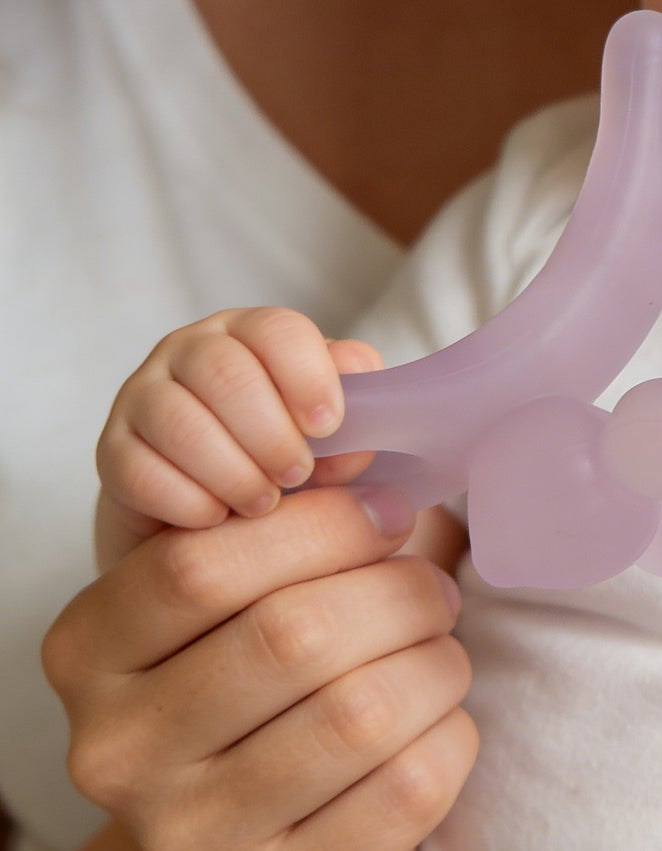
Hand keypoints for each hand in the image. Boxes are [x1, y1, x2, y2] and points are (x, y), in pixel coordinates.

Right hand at [43, 485, 476, 850]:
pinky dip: (451, 734)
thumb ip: (290, 516)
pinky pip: (408, 786)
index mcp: (92, 652)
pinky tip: (437, 721)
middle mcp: (119, 752)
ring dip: (435, 662)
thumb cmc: (263, 676)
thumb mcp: (242, 592)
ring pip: (361, 711)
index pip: (203, 562)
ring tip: (440, 649)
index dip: (323, 523)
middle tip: (435, 587)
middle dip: (398, 592)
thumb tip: (378, 455)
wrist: (256, 838)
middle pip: (293, 634)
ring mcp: (193, 838)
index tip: (391, 509)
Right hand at [96, 307, 380, 549]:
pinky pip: (140, 470)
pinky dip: (188, 502)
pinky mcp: (112, 448)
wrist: (220, 517)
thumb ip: (359, 422)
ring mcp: (144, 395)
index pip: (278, 330)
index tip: (329, 426)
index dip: (308, 376)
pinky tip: (218, 519)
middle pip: (226, 372)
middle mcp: (193, 350)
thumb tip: (360, 435)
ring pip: (180, 421)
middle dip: (270, 433)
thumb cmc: (291, 459)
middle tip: (297, 476)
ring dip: (232, 471)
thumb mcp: (335, 438)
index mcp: (255, 333)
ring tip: (265, 505)